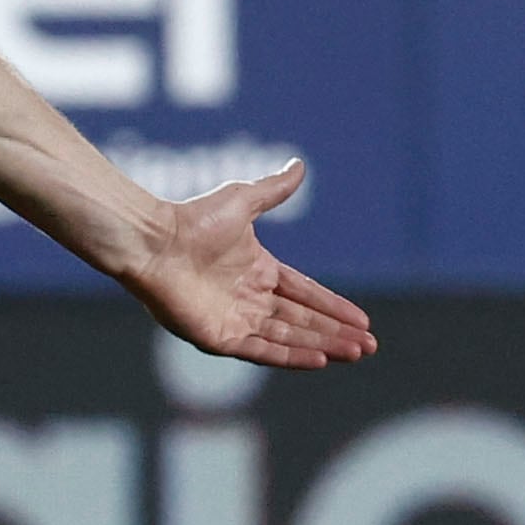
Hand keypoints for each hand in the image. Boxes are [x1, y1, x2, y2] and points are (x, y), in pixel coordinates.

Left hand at [129, 161, 375, 367]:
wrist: (154, 241)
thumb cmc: (192, 220)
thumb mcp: (242, 200)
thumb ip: (273, 190)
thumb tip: (299, 165)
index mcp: (258, 270)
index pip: (305, 293)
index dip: (334, 307)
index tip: (364, 321)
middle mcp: (249, 298)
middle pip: (303, 321)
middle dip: (337, 334)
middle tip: (370, 347)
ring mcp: (235, 320)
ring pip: (289, 338)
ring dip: (322, 346)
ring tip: (354, 353)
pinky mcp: (220, 337)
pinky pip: (262, 350)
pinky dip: (291, 356)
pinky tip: (320, 359)